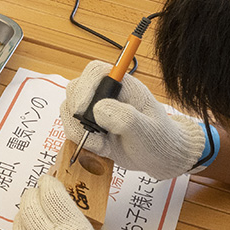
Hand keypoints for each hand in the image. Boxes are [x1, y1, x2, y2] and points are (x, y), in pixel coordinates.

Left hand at [14, 176, 164, 229]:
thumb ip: (96, 228)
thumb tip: (87, 219)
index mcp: (73, 228)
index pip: (49, 194)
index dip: (47, 182)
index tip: (50, 178)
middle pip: (29, 209)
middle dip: (32, 195)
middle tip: (38, 191)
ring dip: (22, 217)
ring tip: (29, 211)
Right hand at [62, 61, 211, 179]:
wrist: (160, 158)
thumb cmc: (159, 139)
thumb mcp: (148, 130)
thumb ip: (126, 118)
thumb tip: (99, 110)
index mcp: (123, 86)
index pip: (95, 72)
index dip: (85, 87)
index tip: (84, 109)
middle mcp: (106, 95)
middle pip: (76, 89)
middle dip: (77, 113)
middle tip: (93, 132)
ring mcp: (95, 111)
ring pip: (70, 111)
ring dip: (79, 131)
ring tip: (102, 144)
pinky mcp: (90, 128)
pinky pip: (72, 129)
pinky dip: (80, 142)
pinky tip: (100, 149)